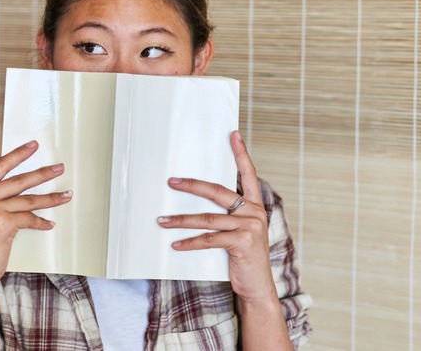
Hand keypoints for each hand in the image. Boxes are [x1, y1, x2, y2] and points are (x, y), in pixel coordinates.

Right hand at [0, 140, 72, 292]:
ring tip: (66, 194)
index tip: (32, 145)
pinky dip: (41, 222)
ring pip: (28, 199)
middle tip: (59, 167)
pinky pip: (29, 218)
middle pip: (17, 180)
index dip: (17, 155)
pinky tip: (49, 224)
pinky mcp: (2, 224)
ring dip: (50, 198)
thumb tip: (19, 191)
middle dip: (42, 173)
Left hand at [158, 130, 276, 303]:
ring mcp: (250, 226)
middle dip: (192, 185)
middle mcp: (255, 212)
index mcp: (255, 205)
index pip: (248, 173)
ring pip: (208, 218)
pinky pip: (209, 239)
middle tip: (172, 182)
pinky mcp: (242, 242)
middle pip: (218, 191)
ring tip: (162, 220)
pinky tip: (175, 244)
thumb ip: (228, 217)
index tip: (232, 134)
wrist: (258, 287)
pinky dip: (190, 242)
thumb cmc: (244, 258)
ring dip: (181, 220)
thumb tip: (197, 206)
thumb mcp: (240, 232)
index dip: (241, 153)